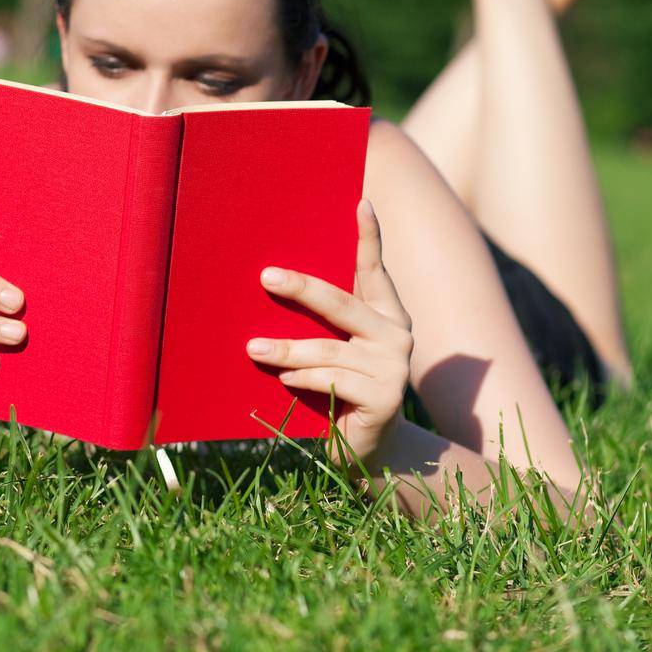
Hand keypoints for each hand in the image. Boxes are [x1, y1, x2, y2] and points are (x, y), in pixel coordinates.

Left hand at [245, 197, 412, 470]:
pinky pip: (333, 380)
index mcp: (387, 313)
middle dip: (301, 288)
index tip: (362, 202)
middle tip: (266, 277)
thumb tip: (274, 282)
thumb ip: (326, 320)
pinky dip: (304, 378)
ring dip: (286, 349)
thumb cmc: (342, 386)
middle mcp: (397, 334)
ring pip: (329, 348)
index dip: (370, 236)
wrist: (368, 450)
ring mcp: (394, 368)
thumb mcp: (338, 346)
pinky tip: (285, 379)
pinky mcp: (384, 399)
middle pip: (342, 303)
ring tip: (254, 349)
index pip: (376, 269)